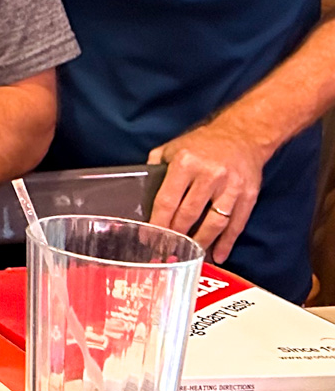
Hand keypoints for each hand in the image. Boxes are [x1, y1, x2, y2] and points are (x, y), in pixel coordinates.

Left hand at [150, 120, 269, 263]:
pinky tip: (217, 255)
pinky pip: (236, 224)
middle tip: (167, 250)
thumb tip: (141, 187)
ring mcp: (231, 187)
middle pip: (189, 214)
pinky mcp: (248, 196)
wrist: (243, 135)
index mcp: (186, 164)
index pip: (167, 200)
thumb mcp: (174, 147)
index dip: (157, 222)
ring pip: (214, 223)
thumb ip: (156, 165)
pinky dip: (227, 243)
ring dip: (201, 242)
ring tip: (189, 255)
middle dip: (176, 235)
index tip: (149, 237)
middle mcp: (209, 176)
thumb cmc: (204, 143)